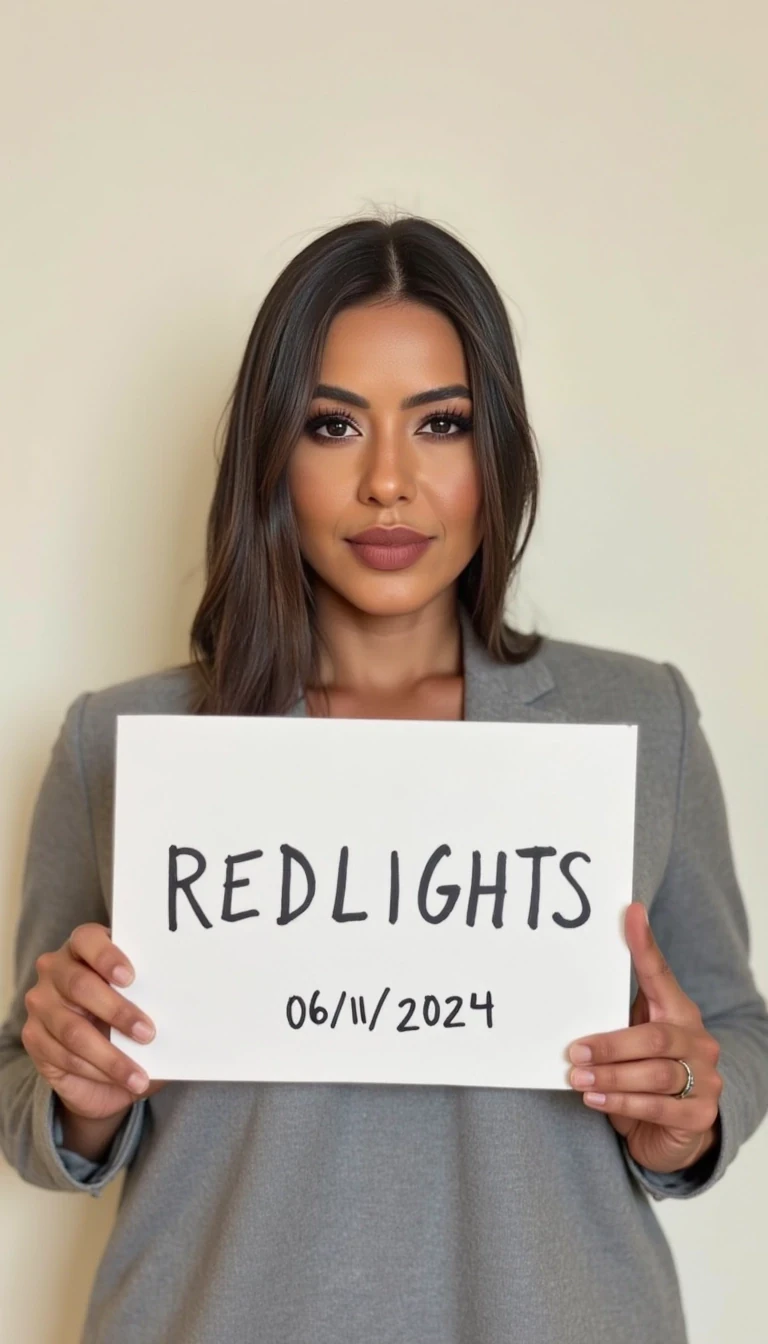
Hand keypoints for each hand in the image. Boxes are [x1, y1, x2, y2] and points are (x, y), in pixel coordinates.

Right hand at [21, 922, 165, 1121]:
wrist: (99, 1060)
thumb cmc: (126, 1018)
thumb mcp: (142, 1002)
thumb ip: (153, 996)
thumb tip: (190, 1008)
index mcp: (83, 947)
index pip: (87, 939)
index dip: (107, 956)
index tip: (131, 977)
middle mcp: (56, 969)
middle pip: (80, 986)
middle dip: (117, 1011)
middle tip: (148, 1033)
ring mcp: (41, 1003)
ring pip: (73, 1030)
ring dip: (110, 1056)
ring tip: (139, 1074)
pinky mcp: (34, 1037)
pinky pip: (64, 1056)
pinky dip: (96, 1071)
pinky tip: (121, 1081)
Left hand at [567, 902, 722, 1173]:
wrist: (673, 1134)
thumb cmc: (644, 1077)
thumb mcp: (632, 1042)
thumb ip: (616, 1018)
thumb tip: (569, 990)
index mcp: (678, 1013)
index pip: (659, 974)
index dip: (644, 945)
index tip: (630, 912)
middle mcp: (696, 1041)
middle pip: (654, 1038)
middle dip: (609, 1045)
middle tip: (575, 1051)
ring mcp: (704, 1078)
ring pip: (655, 1074)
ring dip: (611, 1077)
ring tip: (578, 1078)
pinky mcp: (699, 1115)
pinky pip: (657, 1107)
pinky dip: (621, 1103)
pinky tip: (595, 1098)